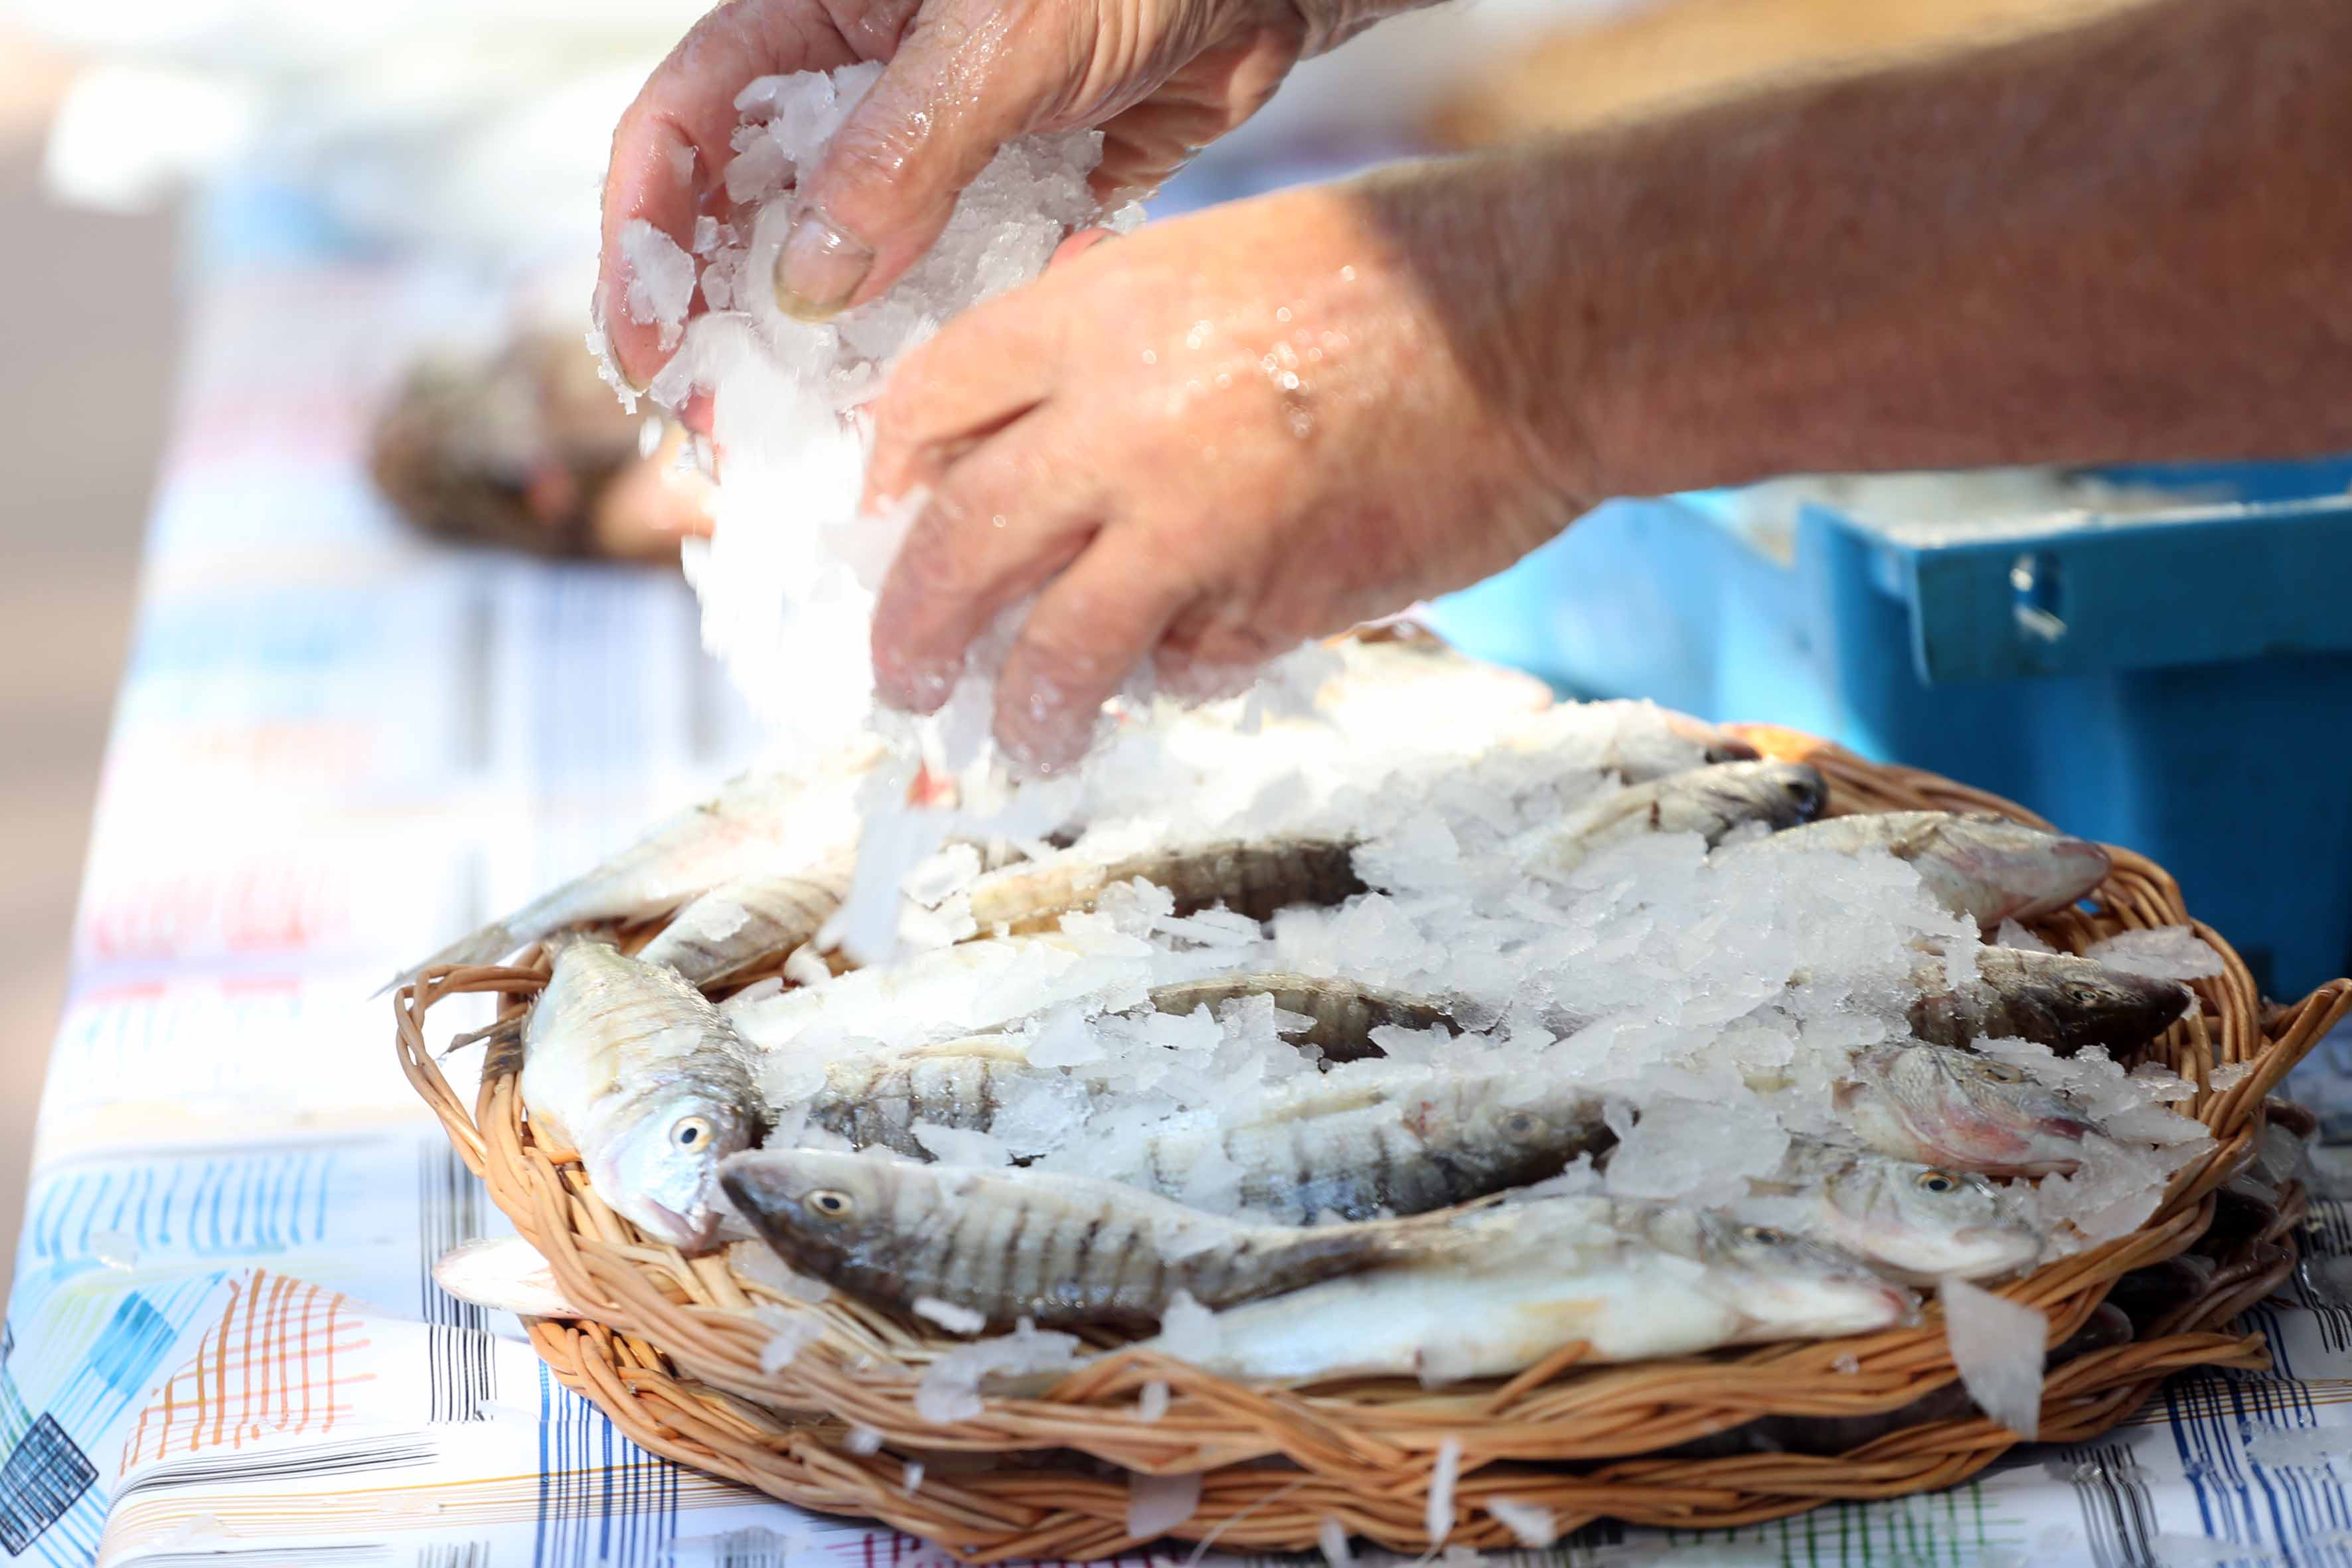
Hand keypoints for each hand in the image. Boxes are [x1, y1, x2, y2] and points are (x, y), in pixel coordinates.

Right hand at [597, 0, 1380, 390]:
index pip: (681, 133)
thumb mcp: (1001, 36)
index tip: (652, 350)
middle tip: (723, 432)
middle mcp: (855, 96)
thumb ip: (903, 152)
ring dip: (827, 362)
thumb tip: (807, 282)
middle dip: (724, 330)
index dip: (643, 244)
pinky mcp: (1008, 203)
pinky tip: (932, 401)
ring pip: (847, 274)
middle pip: (746, 221)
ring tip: (813, 447)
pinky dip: (941, 344)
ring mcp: (932, 158)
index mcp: (811, 21)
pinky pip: (950, 291)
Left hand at [862, 166, 1588, 771]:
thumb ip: (1102, 353)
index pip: (927, 407)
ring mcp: (1193, 527)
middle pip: (955, 549)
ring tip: (1025, 739)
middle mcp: (1119, 425)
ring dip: (1025, 711)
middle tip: (905, 683)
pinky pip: (1182, 668)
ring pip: (1053, 653)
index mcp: (1093, 317)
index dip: (889, 480)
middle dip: (911, 634)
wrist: (1536, 325)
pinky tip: (1191, 665)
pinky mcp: (1270, 607)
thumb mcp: (1204, 266)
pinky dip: (1173, 679)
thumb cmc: (1384, 276)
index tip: (892, 527)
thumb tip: (1023, 457)